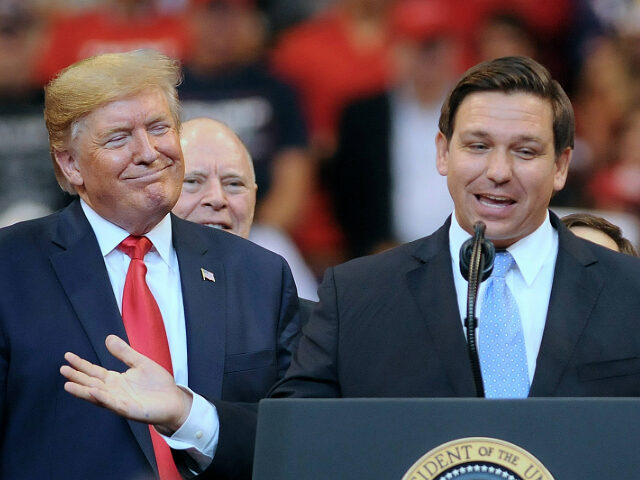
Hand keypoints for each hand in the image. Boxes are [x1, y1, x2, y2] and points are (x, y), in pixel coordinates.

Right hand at [60, 334, 192, 435]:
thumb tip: (108, 338)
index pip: (94, 371)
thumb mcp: (140, 363)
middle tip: (62, 369)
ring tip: (68, 385)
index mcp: (116, 380)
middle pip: (91, 383)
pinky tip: (93, 392)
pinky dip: (103, 398)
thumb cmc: (158, 384)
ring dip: (83, 391)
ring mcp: (120, 401)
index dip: (81, 364)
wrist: (174, 400)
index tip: (67, 356)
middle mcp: (114, 391)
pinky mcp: (130, 410)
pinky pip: (114, 403)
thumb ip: (124, 353)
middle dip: (77, 377)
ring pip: (98, 396)